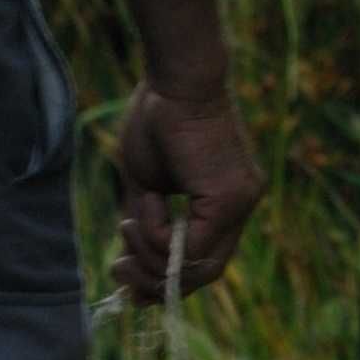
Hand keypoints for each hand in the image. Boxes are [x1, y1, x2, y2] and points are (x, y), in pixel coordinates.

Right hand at [113, 80, 262, 301]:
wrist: (175, 78)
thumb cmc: (157, 116)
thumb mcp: (145, 183)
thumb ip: (146, 223)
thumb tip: (130, 266)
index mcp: (225, 202)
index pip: (202, 259)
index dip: (165, 277)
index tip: (127, 276)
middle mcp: (241, 207)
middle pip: (204, 273)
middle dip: (156, 280)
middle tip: (118, 270)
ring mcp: (240, 204)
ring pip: (198, 266)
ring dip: (152, 259)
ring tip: (125, 229)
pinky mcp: (229, 199)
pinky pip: (191, 246)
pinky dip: (158, 238)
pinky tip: (140, 213)